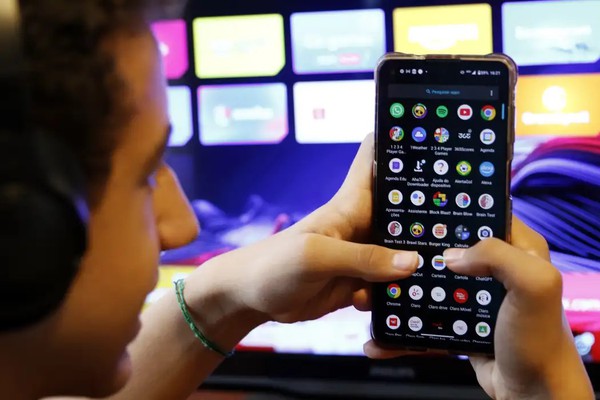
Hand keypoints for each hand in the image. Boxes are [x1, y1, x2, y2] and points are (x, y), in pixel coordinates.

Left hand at [186, 134, 415, 328]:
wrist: (251, 297)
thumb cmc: (275, 263)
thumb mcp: (316, 256)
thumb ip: (363, 258)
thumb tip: (412, 262)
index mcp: (352, 205)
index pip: (377, 160)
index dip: (403, 146)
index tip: (437, 140)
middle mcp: (364, 226)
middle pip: (405, 212)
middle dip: (430, 218)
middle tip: (461, 231)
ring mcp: (365, 255)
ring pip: (403, 254)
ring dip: (416, 266)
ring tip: (432, 280)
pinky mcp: (361, 282)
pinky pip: (390, 286)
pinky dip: (394, 294)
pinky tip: (380, 303)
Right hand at [363, 219, 593, 398]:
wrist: (533, 393)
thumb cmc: (540, 341)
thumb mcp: (533, 286)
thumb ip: (497, 256)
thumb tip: (449, 256)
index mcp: (518, 249)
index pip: (481, 215)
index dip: (452, 210)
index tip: (418, 209)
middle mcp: (496, 269)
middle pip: (448, 248)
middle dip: (416, 251)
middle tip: (385, 250)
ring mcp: (476, 296)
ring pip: (432, 283)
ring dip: (404, 291)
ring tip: (372, 295)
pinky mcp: (461, 322)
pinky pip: (428, 318)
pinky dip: (406, 327)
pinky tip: (381, 337)